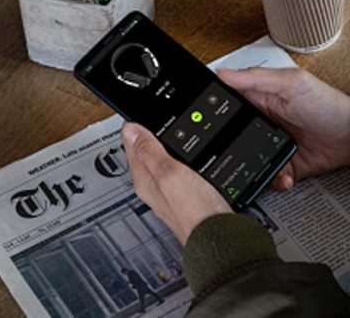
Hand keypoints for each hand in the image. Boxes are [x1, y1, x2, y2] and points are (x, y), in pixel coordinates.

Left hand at [122, 122, 231, 243]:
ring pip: (161, 163)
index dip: (134, 127)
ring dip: (162, 147)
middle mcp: (155, 187)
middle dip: (145, 136)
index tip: (137, 113)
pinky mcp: (188, 196)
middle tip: (147, 119)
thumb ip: (151, 152)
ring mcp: (171, 193)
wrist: (218, 236)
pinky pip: (178, 171)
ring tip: (163, 131)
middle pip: (144, 154)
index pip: (131, 146)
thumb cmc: (194, 211)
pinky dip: (179, 159)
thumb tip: (130, 129)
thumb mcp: (170, 173)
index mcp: (146, 180)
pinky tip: (187, 155)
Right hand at [218, 68, 349, 191]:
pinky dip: (274, 180)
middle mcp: (263, 123)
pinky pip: (268, 178)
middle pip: (232, 138)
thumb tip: (223, 73)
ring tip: (265, 165)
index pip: (228, 104)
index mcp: (260, 99)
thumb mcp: (292, 83)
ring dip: (252, 168)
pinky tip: (284, 175)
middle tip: (231, 153)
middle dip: (229, 149)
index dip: (213, 113)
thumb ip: (257, 78)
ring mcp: (272, 146)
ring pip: (247, 162)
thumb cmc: (328, 104)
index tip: (202, 124)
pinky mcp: (284, 166)